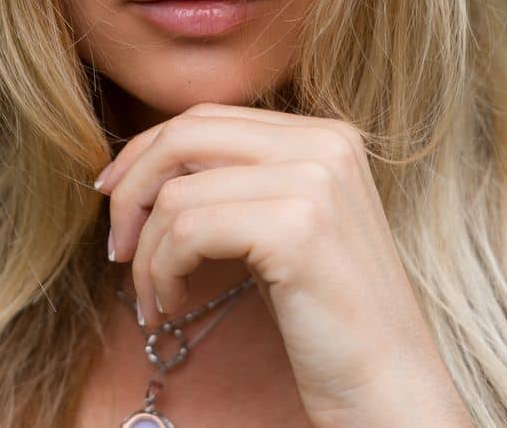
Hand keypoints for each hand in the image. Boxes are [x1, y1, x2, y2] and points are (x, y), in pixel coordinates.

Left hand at [94, 101, 471, 426]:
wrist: (392, 388)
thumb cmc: (330, 317)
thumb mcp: (286, 224)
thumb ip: (239, 180)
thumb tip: (145, 164)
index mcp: (326, 134)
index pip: (206, 118)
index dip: (146, 153)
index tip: (114, 198)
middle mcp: (325, 144)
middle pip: (185, 136)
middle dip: (132, 190)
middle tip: (117, 247)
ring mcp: (315, 181)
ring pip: (177, 192)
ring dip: (146, 253)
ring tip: (155, 296)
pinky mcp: (296, 229)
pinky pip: (187, 233)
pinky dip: (161, 272)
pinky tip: (172, 304)